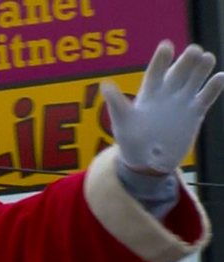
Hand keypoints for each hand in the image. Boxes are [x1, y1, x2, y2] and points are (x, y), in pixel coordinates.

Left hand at [101, 40, 223, 174]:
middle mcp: (167, 92)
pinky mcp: (194, 112)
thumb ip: (116, 104)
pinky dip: (213, 88)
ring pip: (194, 81)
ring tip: (207, 58)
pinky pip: (205, 98)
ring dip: (201, 70)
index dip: (161, 60)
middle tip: (194, 50)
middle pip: (178, 73)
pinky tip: (220, 77)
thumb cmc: (130, 139)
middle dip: (185, 61)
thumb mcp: (121, 122)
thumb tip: (105, 85)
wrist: (146, 160)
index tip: (166, 46)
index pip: (155, 72)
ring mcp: (182, 101)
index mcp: (148, 92)